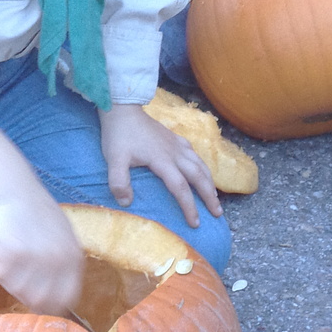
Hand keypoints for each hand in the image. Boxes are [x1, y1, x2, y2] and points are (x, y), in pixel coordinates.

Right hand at [0, 191, 83, 314]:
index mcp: (74, 257)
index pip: (65, 299)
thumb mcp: (62, 237)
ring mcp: (37, 255)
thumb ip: (63, 265)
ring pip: (17, 289)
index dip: (49, 307)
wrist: (15, 188)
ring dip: (7, 278)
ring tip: (7, 259)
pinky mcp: (14, 250)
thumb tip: (59, 302)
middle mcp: (59, 259)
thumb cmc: (37, 213)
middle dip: (23, 294)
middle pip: (39, 300)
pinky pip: (0, 273)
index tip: (35, 303)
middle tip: (15, 278)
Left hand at [99, 104, 221, 227]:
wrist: (122, 109)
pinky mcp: (174, 138)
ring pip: (200, 164)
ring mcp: (176, 144)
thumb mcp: (114, 160)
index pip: (180, 187)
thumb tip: (127, 203)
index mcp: (162, 160)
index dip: (189, 206)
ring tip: (215, 197)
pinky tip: (201, 171)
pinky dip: (202, 165)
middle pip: (198, 176)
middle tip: (217, 213)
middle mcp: (174, 152)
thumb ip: (118, 182)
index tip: (195, 223)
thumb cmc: (118, 135)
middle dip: (209, 196)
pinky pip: (194, 153)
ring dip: (209, 181)